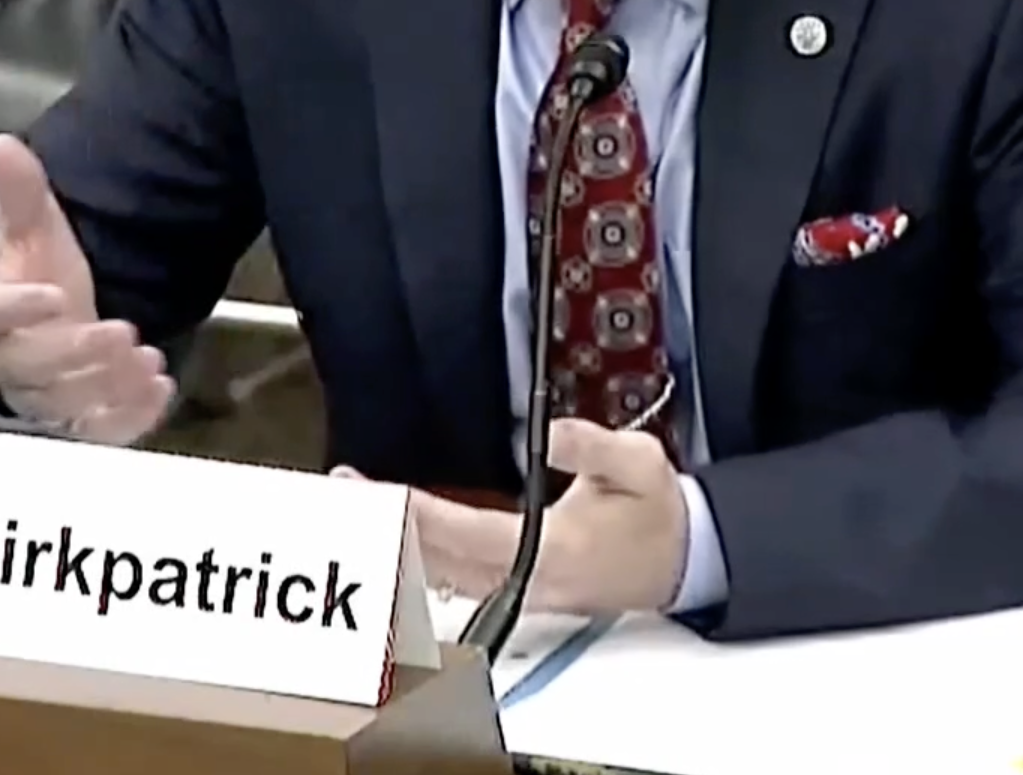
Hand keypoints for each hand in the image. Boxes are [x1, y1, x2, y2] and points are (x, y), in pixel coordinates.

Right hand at [0, 135, 173, 443]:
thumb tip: (2, 143)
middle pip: (23, 369)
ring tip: (146, 358)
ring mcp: (34, 396)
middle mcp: (0, 361)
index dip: (13, 308)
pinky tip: (160, 389)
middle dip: (73, 354)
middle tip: (120, 331)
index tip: (55, 293)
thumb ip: (20, 192)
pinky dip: (128, 418)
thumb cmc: (30, 275)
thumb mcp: (31, 230)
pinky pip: (93, 432)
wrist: (42, 324)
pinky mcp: (71, 421)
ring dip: (104, 387)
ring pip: (58, 407)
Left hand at [343, 419, 689, 616]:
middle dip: (386, 527)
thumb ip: (595, 447)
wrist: (681, 562)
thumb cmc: (657, 514)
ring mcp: (521, 591)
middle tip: (340, 490)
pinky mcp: (519, 589)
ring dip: (393, 542)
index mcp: (553, 549)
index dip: (419, 516)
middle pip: (439, 561)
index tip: (379, 492)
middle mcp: (528, 579)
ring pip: (440, 576)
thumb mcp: (642, 465)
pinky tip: (390, 534)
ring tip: (352, 504)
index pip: (469, 534)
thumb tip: (549, 431)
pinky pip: (453, 579)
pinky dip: (415, 557)